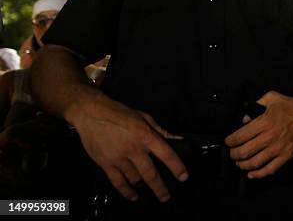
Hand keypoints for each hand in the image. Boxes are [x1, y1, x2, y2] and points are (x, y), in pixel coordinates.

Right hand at [72, 98, 187, 201]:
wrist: (92, 113)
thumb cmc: (119, 113)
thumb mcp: (144, 117)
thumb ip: (161, 130)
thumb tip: (176, 139)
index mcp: (146, 135)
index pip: (166, 154)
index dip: (177, 167)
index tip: (183, 177)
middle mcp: (134, 149)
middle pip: (151, 174)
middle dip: (160, 188)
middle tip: (166, 197)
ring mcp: (119, 158)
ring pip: (135, 179)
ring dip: (143, 186)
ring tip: (148, 189)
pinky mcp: (106, 164)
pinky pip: (118, 182)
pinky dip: (126, 192)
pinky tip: (133, 196)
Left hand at [225, 91, 292, 178]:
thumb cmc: (291, 105)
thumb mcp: (271, 98)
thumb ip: (256, 105)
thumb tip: (245, 119)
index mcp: (263, 122)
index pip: (240, 136)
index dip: (230, 141)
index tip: (228, 142)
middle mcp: (269, 137)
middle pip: (244, 151)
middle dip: (234, 154)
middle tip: (231, 153)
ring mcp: (278, 148)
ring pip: (255, 162)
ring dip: (243, 165)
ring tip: (239, 163)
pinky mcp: (286, 155)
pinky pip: (270, 169)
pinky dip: (259, 174)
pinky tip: (252, 174)